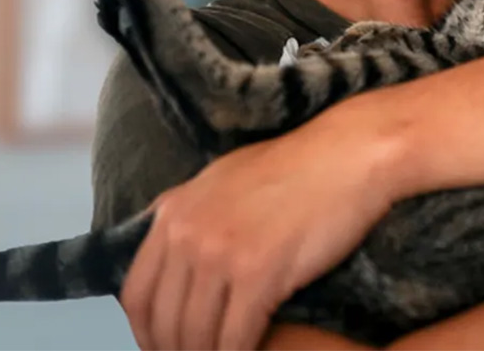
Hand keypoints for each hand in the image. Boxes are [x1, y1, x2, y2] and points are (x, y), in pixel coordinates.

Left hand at [118, 114, 400, 349]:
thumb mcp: (223, 177)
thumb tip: (167, 247)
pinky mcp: (258, 272)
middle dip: (173, 350)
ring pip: (195, 334)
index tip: (160, 347)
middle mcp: (187, 232)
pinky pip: (235, 336)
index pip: (134, 294)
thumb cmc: (296, 166)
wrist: (348, 153)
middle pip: (161, 320)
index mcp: (173, 211)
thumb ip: (191, 213)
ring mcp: (220, 252)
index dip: (142, 334)